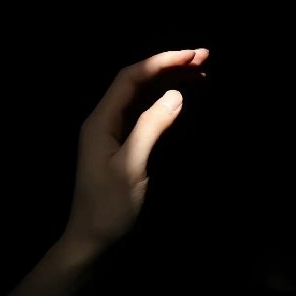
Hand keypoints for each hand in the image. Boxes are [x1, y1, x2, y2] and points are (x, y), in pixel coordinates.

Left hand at [63, 49, 208, 253]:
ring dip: (167, 82)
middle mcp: (104, 119)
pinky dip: (161, 103)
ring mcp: (111, 132)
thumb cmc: (109, 207)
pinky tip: (178, 99)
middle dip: (168, 67)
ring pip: (140, 97)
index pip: (131, 78)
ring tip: (199, 73)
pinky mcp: (120, 144)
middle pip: (136, 82)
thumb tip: (176, 94)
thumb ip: (151, 127)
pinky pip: (142, 114)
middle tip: (203, 59)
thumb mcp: (132, 167)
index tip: (192, 56)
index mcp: (101, 120)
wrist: (92, 239)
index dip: (161, 62)